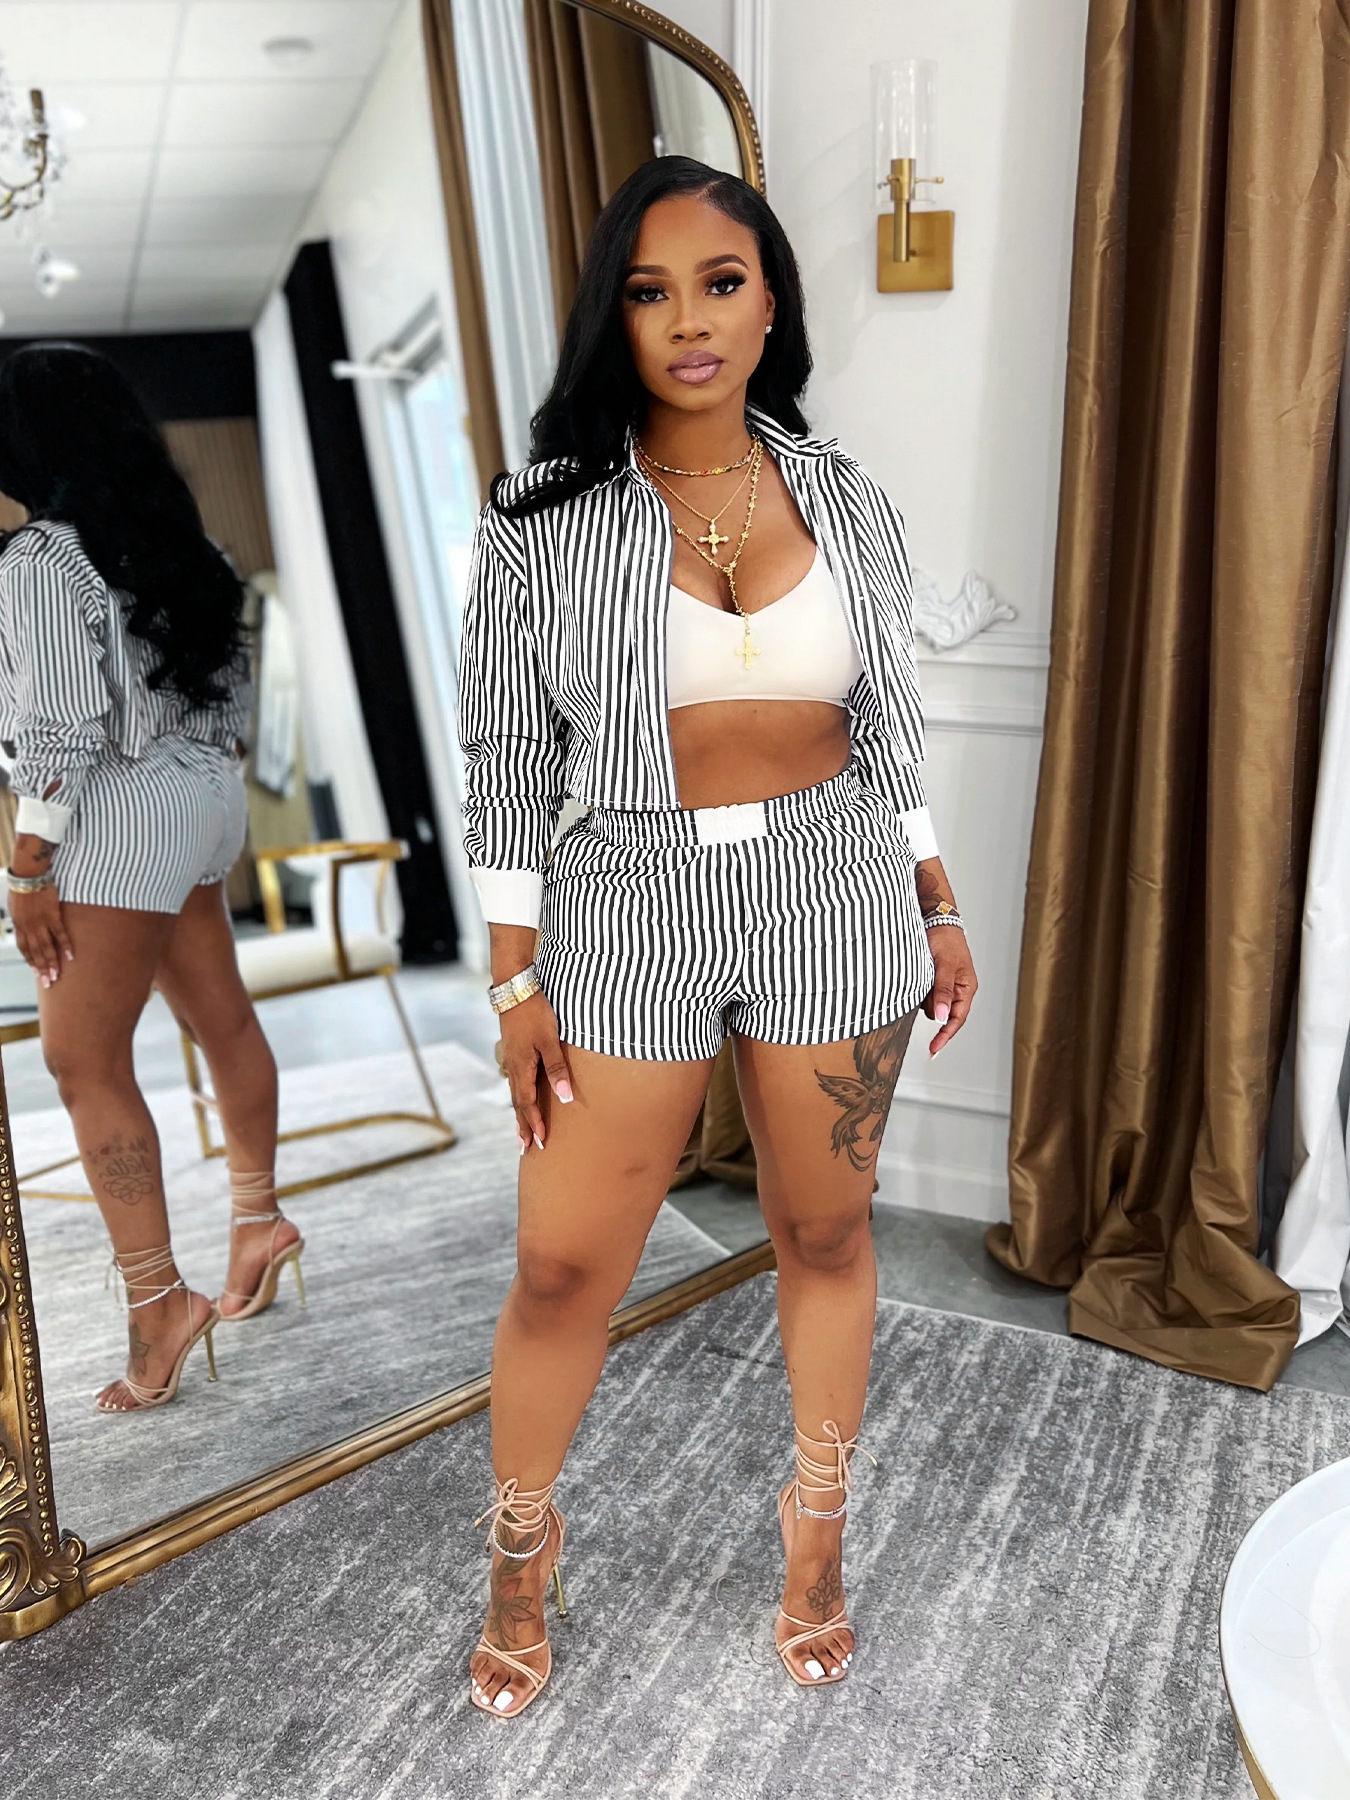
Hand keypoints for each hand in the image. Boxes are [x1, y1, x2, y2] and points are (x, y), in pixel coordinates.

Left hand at [9, 885, 72, 986]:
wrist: (28, 873)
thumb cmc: (22, 886)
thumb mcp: (15, 905)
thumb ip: (20, 917)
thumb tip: (23, 924)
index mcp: (18, 925)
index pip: (24, 948)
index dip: (31, 961)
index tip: (36, 973)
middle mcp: (28, 927)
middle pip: (36, 952)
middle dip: (42, 969)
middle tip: (49, 982)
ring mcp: (40, 923)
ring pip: (47, 947)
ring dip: (52, 963)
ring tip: (57, 975)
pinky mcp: (52, 916)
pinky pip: (60, 934)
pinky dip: (65, 946)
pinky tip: (71, 957)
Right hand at [499, 991, 573, 1150]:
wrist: (514, 988)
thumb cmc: (535, 1012)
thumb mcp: (549, 1040)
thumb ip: (557, 1069)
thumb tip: (565, 1098)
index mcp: (521, 1067)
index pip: (527, 1103)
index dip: (534, 1123)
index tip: (541, 1141)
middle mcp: (513, 1067)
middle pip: (518, 1103)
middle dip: (523, 1126)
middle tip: (525, 1148)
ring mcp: (511, 1059)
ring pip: (515, 1093)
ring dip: (519, 1114)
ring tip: (521, 1132)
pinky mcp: (513, 1051)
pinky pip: (515, 1081)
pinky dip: (518, 1097)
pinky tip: (521, 1098)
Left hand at [924, 927, 975, 1054]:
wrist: (936, 920)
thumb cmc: (945, 939)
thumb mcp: (944, 965)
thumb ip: (943, 990)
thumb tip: (940, 1016)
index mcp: (966, 988)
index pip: (957, 1019)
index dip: (945, 1035)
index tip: (933, 1049)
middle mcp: (958, 990)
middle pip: (943, 1014)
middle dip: (930, 1006)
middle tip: (924, 987)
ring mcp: (946, 986)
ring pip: (931, 1005)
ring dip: (923, 996)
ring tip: (922, 974)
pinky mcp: (935, 982)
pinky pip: (926, 995)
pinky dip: (920, 990)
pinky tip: (919, 976)